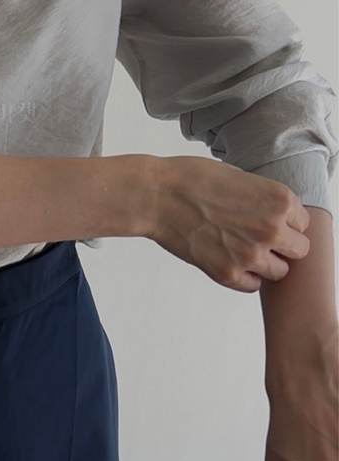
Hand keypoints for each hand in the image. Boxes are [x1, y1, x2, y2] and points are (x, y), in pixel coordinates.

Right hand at [146, 156, 311, 292]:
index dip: (286, 221)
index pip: (303, 223)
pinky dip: (245, 276)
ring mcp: (251, 254)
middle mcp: (272, 229)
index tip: (270, 220)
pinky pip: (253, 285)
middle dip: (283, 244)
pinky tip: (230, 259)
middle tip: (260, 237)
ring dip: (265, 262)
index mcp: (279, 200)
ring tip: (243, 248)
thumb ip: (262, 197)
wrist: (156, 196)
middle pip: (299, 250)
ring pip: (280, 271)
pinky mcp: (228, 273)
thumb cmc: (190, 179)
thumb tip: (271, 212)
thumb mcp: (238, 175)